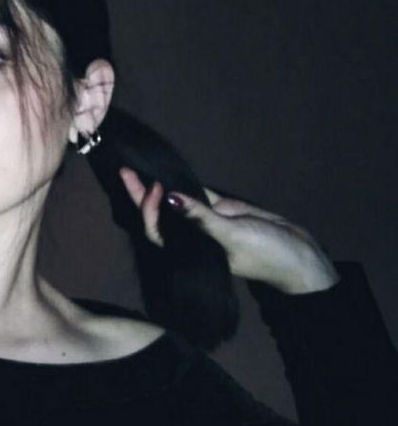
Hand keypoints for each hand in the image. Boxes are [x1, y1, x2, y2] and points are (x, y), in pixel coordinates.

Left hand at [118, 167, 338, 293]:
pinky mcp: (223, 210)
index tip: (154, 187)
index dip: (149, 210)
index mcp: (191, 249)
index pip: (157, 231)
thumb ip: (201, 218)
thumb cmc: (267, 254)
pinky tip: (170, 171)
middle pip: (160, 214)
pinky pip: (198, 195)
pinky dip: (185, 184)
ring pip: (177, 202)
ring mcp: (208, 222)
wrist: (300, 257)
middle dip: (142, 195)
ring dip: (160, 187)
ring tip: (140, 168)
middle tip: (125, 170)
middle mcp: (194, 236)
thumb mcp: (232, 237)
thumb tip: (169, 198)